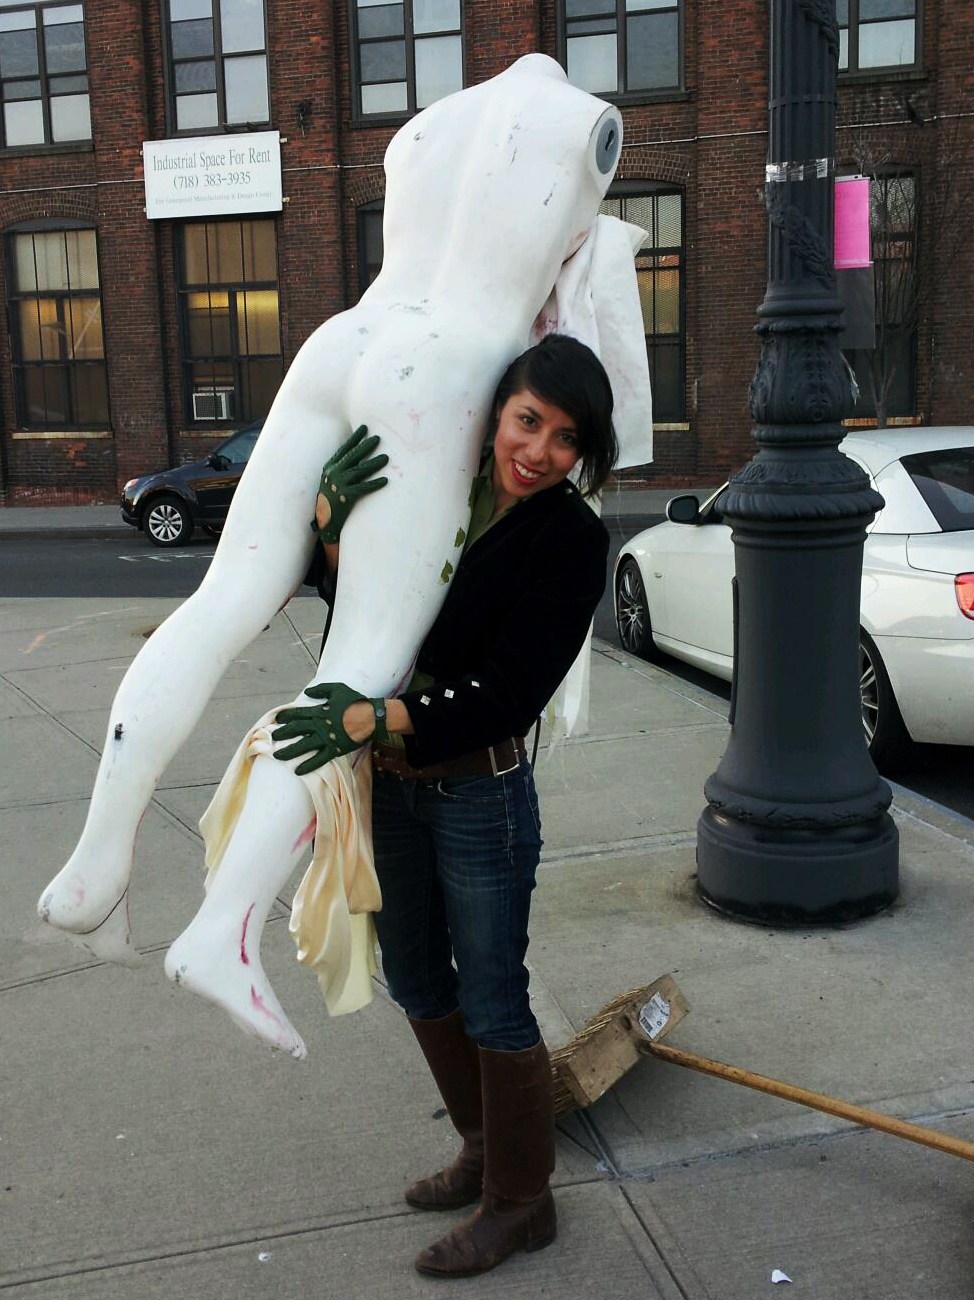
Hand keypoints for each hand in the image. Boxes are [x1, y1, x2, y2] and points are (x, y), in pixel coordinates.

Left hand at [272, 681, 388, 775]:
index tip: (276, 719)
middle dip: (282, 733)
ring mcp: (327, 738)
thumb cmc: (356, 702)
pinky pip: (319, 759)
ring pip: (303, 745)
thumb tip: (307, 692)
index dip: (286, 716)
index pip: (298, 714)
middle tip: (272, 737)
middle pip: (296, 730)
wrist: (372, 717)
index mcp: (320, 711)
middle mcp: (320, 725)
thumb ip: (322, 690)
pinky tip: (298, 771)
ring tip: (277, 756)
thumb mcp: (338, 690)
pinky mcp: (335, 749)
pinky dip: (308, 765)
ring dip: (289, 751)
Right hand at [312, 426, 388, 543]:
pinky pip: (363, 488)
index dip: (355, 438)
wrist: (323, 518)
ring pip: (360, 470)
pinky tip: (385, 480)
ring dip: (374, 463)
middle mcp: (333, 474)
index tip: (365, 428)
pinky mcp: (346, 497)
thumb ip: (340, 467)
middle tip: (378, 438)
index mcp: (329, 467)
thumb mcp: (329, 478)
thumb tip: (358, 455)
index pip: (344, 449)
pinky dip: (374, 484)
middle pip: (353, 456)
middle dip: (366, 446)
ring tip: (386, 458)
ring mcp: (339, 485)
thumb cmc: (329, 497)